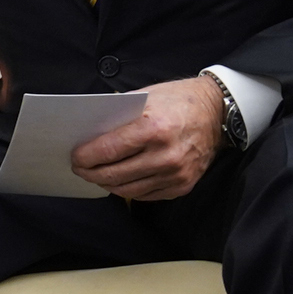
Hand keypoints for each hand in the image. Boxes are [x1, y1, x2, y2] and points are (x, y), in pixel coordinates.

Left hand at [71, 76, 224, 200]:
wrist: (217, 113)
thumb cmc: (178, 101)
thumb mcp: (146, 97)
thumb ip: (119, 117)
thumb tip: (89, 135)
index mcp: (154, 129)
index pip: (109, 150)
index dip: (86, 157)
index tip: (75, 157)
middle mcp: (166, 155)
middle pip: (115, 174)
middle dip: (90, 173)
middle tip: (79, 168)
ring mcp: (175, 174)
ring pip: (128, 190)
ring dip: (106, 184)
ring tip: (96, 175)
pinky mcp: (182, 186)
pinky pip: (146, 195)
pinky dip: (128, 189)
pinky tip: (119, 180)